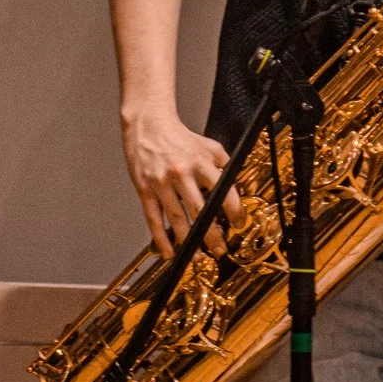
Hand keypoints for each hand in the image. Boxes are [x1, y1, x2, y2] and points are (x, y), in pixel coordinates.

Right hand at [120, 105, 240, 262]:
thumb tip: (235, 188)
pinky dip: (161, 238)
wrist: (147, 125)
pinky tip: (168, 252)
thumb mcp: (209, 146)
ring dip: (189, 242)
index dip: (233, 212)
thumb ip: (224, 165)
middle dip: (212, 234)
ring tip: (198, 256)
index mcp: (200, 162)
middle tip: (219, 250)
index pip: (222, 192)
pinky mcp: (144, 189)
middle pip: (200, 211)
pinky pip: (154, 219)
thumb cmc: (179, 137)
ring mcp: (161, 183)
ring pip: (177, 219)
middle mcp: (181, 173)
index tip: (237, 224)